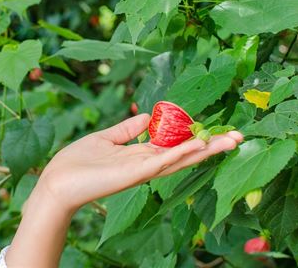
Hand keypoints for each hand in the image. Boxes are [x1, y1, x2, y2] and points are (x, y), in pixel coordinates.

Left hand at [35, 113, 243, 214]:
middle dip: (211, 146)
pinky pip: (162, 161)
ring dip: (205, 150)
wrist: (57, 182)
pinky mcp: (134, 173)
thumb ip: (127, 129)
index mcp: (140, 156)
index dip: (194, 137)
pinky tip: (199, 145)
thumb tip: (147, 115)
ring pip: (180, 159)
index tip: (216, 128)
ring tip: (231, 139)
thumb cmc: (78, 162)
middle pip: (185, 155)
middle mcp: (146, 165)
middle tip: (239, 136)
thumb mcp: (106, 138)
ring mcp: (142, 170)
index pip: (174, 146)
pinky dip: (181, 153)